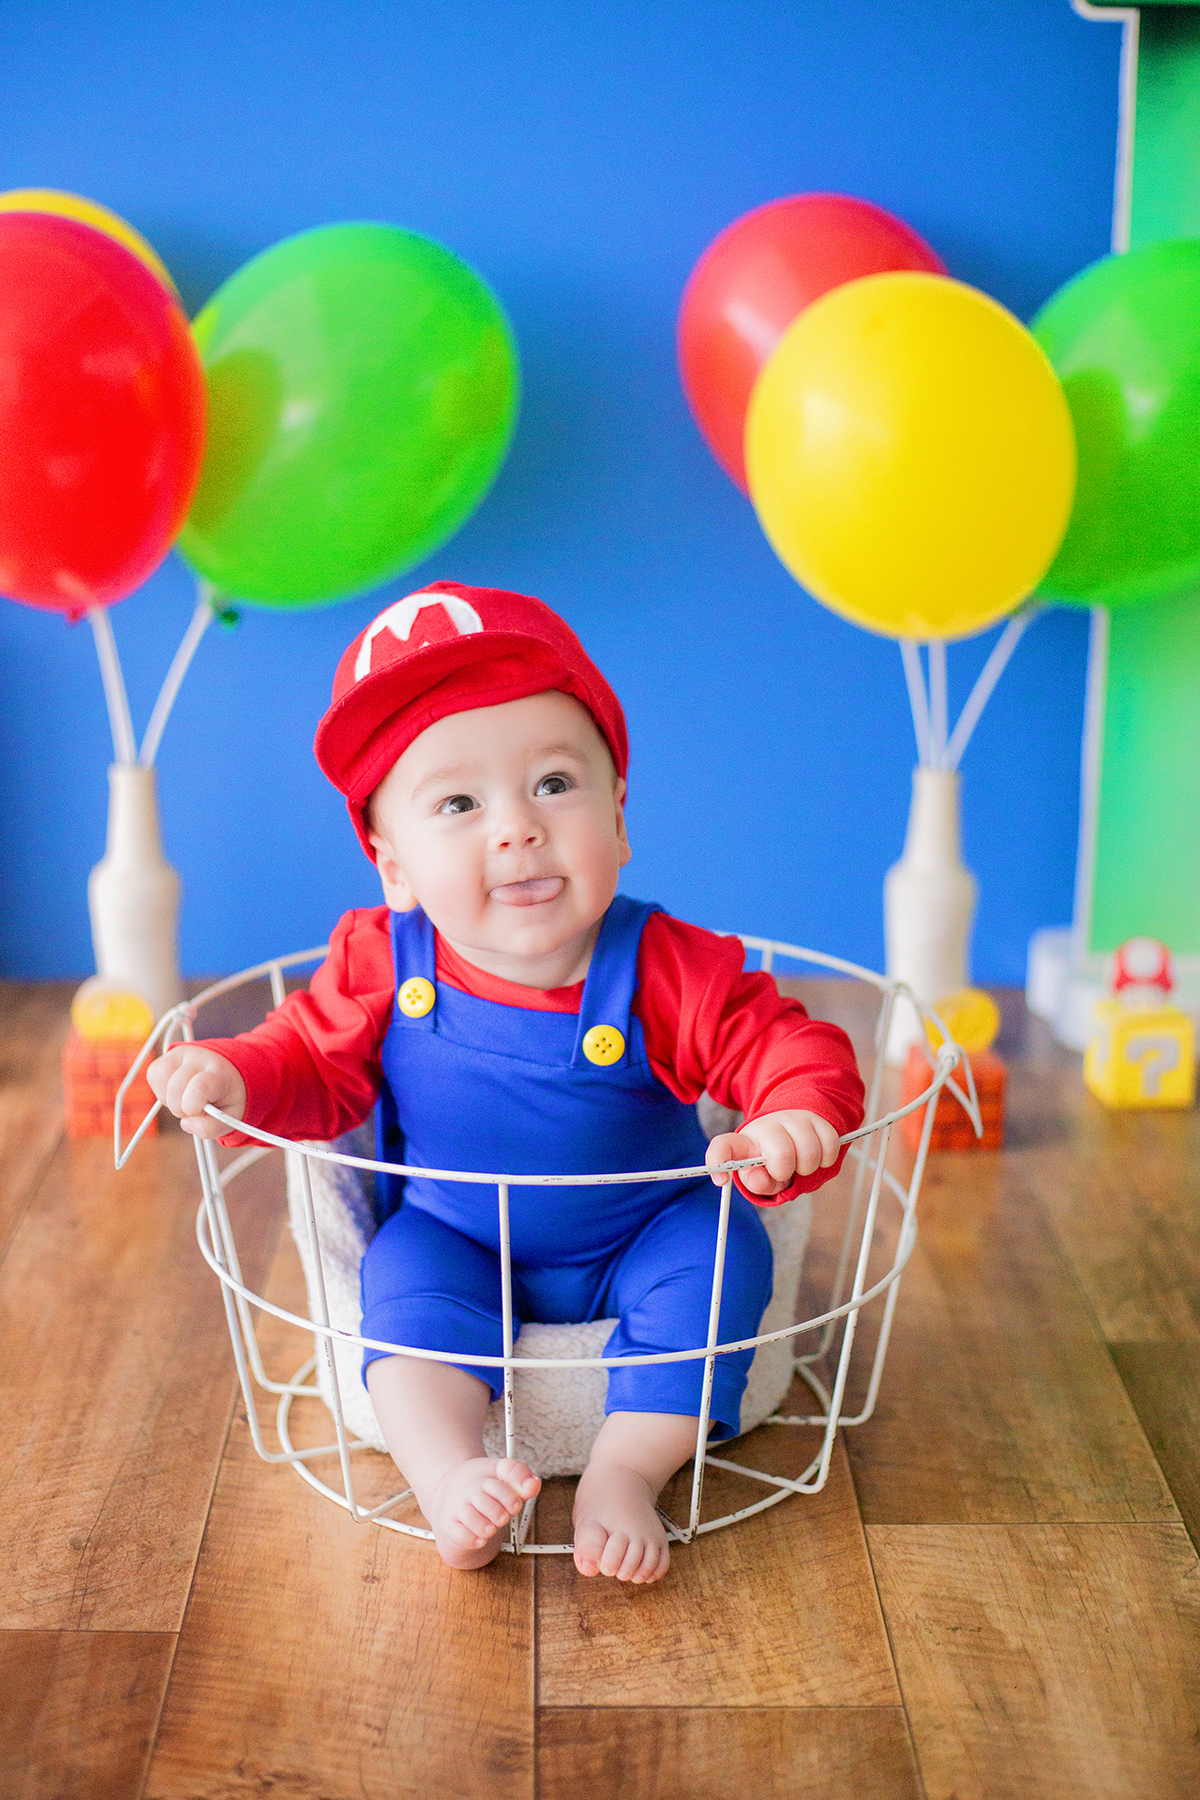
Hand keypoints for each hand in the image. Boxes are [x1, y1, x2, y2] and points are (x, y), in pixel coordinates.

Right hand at [146, 1045, 246, 1139]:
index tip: (199, 1111)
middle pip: (175, 1089)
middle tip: (194, 1108)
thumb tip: (185, 1123)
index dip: (192, 1107)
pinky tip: (175, 1092)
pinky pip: (153, 1075)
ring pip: (161, 1080)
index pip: (199, 1087)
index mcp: (220, 1073)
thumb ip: (210, 1128)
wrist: (226, 1070)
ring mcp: (181, 1054)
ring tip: (184, 1099)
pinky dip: (160, 1090)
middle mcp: (200, 1058)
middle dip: (181, 1108)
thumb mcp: (230, 1117)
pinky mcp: (167, 1055)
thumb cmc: (226, 1096)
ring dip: (169, 1099)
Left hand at [706, 1108, 840, 1199]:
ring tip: (801, 1165)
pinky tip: (817, 1156)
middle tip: (785, 1172)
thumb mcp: (763, 1178)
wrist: (799, 1133)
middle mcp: (766, 1125)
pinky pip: (829, 1145)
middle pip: (781, 1154)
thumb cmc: (775, 1163)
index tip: (721, 1180)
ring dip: (809, 1168)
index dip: (718, 1161)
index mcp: (744, 1142)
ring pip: (810, 1151)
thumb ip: (757, 1182)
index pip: (723, 1146)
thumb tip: (759, 1178)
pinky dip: (826, 1159)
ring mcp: (792, 1118)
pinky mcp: (816, 1117)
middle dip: (787, 1172)